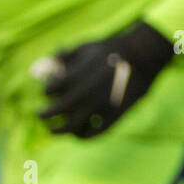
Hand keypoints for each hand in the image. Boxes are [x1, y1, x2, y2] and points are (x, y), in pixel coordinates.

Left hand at [35, 22, 172, 137]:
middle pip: (56, 110)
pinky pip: (93, 133)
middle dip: (44, 115)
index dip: (46, 90)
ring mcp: (100, 107)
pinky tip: (77, 133)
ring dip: (58, 131)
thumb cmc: (112, 49)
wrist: (143, 56)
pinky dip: (81, 136)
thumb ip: (64, 57)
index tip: (47, 91)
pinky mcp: (113, 116)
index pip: (50, 89)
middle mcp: (86, 93)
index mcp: (77, 75)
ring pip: (71, 127)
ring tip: (52, 130)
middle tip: (39, 115)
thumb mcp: (86, 47)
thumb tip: (44, 67)